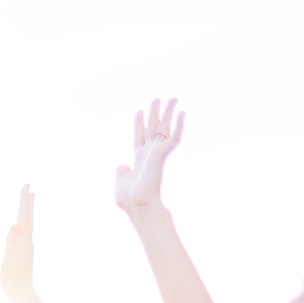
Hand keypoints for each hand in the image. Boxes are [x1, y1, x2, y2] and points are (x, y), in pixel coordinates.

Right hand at [0, 184, 34, 300]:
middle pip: (28, 217)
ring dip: (29, 211)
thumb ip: (12, 241)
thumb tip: (17, 225)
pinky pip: (26, 232)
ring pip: (29, 224)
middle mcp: (28, 242)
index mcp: (24, 240)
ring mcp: (27, 247)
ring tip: (31, 200)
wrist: (21, 295)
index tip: (27, 185)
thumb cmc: (12, 279)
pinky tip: (24, 224)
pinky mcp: (24, 253)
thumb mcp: (10, 259)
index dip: (24, 201)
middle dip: (27, 202)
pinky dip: (26, 223)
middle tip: (29, 187)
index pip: (24, 216)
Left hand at [114, 98, 182, 214]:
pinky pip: (174, 136)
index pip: (139, 137)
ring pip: (165, 128)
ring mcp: (156, 153)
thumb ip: (121, 172)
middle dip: (155, 113)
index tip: (139, 111)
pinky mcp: (162, 153)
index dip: (138, 124)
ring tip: (173, 98)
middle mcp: (149, 154)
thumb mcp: (120, 182)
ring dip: (169, 113)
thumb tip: (122, 165)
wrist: (137, 204)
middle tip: (158, 99)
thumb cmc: (129, 199)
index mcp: (139, 159)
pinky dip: (179, 125)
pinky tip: (182, 113)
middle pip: (153, 128)